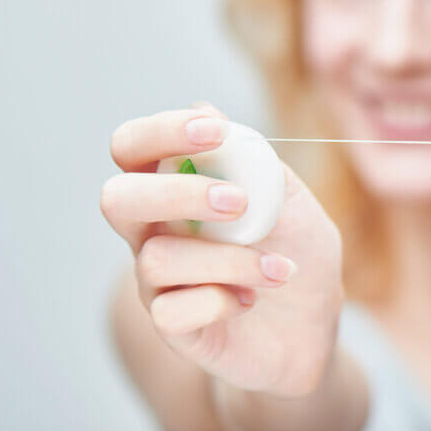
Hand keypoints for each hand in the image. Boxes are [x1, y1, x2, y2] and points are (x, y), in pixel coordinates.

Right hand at [101, 102, 343, 396]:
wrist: (314, 325)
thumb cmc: (299, 250)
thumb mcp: (291, 199)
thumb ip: (252, 159)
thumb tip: (202, 104)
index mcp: (177, 187)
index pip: (132, 147)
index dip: (160, 131)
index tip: (214, 130)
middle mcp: (154, 231)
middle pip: (116, 198)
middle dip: (177, 193)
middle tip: (240, 203)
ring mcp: (157, 281)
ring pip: (159, 258)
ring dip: (235, 260)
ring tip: (280, 270)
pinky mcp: (171, 326)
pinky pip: (172, 311)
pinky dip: (223, 301)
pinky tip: (250, 301)